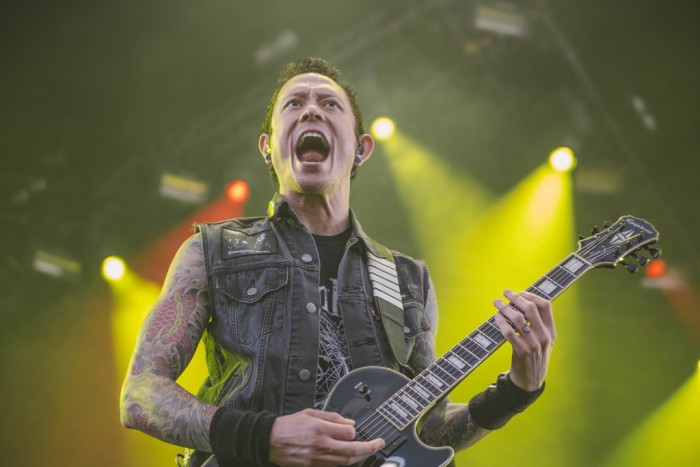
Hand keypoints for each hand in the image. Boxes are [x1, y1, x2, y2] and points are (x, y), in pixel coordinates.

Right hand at [268, 408, 384, 466]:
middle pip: (352, 450)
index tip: (354, 430)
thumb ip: (332, 417)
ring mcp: (317, 458)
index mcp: (320, 428)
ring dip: (360, 457)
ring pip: (345, 461)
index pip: (348, 433)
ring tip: (370, 452)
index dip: (354, 431)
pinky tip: (351, 459)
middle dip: (370, 448)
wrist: (269, 440)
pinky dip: (345, 463)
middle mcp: (321, 444)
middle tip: (380, 444)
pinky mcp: (313, 466)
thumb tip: (350, 423)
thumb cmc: (288, 425)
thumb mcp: (310, 413)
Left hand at [493, 290, 555, 390]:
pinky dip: (501, 322)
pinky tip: (496, 317)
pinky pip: (509, 332)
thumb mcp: (544, 341)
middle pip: (530, 309)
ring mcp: (533, 344)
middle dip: (516, 298)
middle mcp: (544, 336)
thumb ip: (539, 325)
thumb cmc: (535, 357)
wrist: (531, 381)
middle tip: (506, 293)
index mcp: (551, 331)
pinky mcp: (521, 351)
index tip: (520, 292)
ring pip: (518, 318)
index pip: (546, 306)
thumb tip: (524, 303)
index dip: (532, 295)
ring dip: (505, 308)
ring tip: (497, 303)